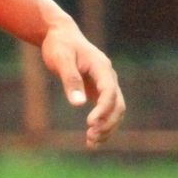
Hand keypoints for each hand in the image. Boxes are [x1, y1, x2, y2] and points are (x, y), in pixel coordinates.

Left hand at [41, 21, 124, 148]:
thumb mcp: (61, 59)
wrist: (61, 35)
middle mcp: (108, 76)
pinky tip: (92, 140)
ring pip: (116, 110)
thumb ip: (70, 80)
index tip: (90, 123)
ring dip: (108, 127)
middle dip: (107, 123)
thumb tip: (78, 104)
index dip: (103, 109)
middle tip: (90, 137)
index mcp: (101, 67)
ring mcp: (106, 84)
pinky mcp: (99, 90)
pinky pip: (107, 111)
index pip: (109, 91)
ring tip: (91, 142)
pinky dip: (103, 125)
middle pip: (118, 104)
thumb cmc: (60, 45)